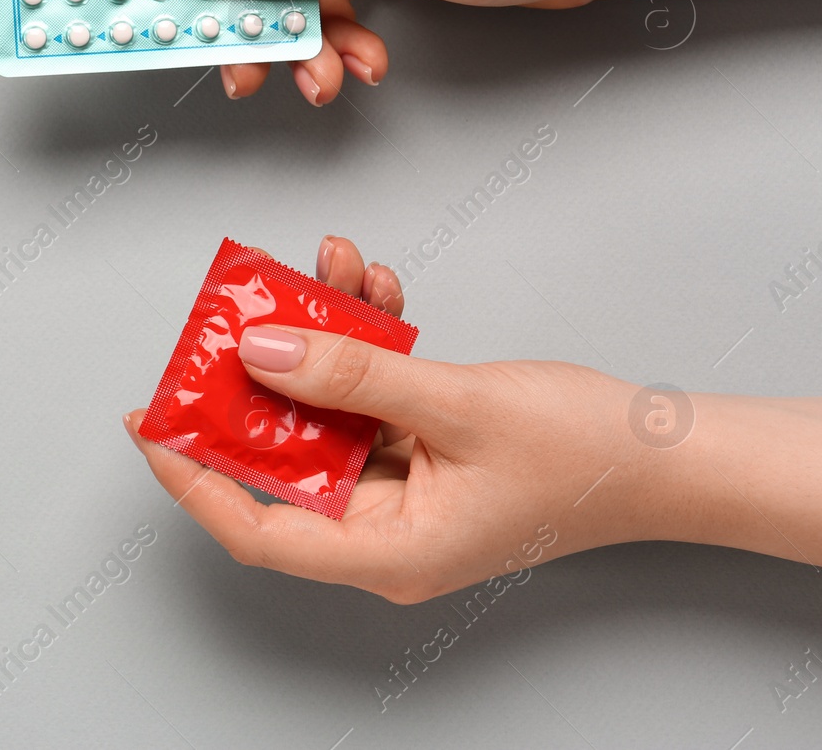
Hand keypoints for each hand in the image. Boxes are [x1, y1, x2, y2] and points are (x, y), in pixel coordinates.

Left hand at [125, 234, 647, 602]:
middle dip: (256, 378)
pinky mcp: (423, 452)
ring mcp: (404, 491)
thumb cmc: (586, 452)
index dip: (192, 476)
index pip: (255, 528)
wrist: (672, 450)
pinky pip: (368, 397)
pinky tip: (365, 285)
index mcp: (386, 552)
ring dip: (317, 339)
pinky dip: (363, 342)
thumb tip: (259, 351)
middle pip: (283, 459)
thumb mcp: (456, 403)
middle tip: (230, 314)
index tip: (149, 421)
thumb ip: (352, 374)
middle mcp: (384, 530)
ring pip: (324, 415)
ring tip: (314, 269)